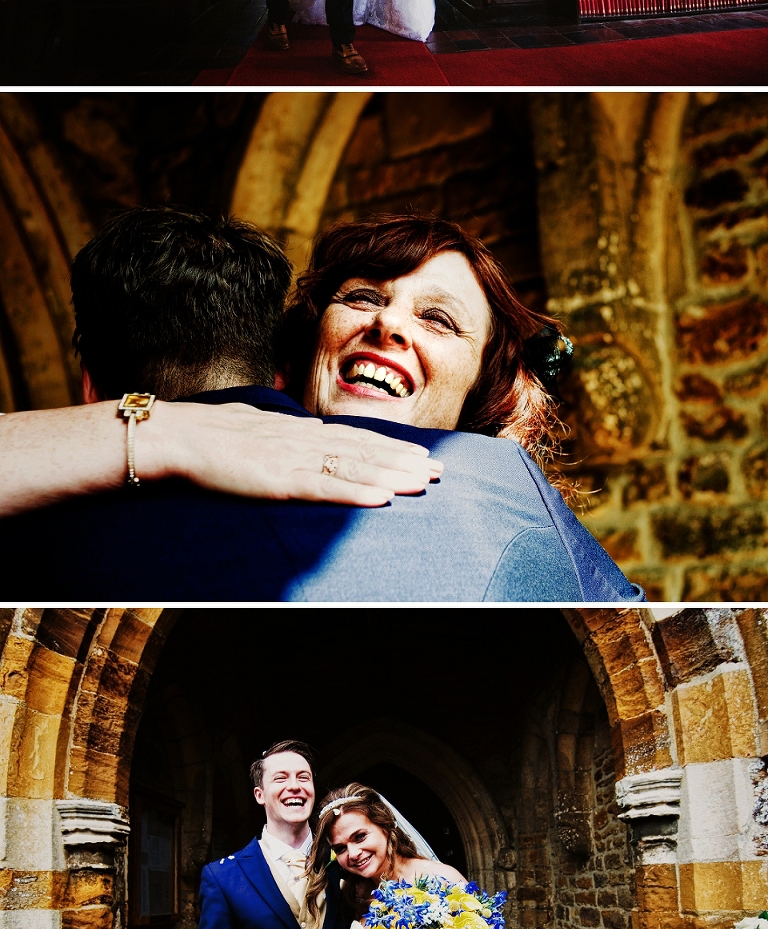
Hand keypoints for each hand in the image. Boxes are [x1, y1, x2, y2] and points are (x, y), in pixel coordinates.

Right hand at [149, 401, 440, 506]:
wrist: (179, 436)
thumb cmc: (210, 434)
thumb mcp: (257, 428)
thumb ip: (285, 434)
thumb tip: (307, 433)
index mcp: (298, 430)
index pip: (355, 437)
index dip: (391, 446)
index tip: (421, 453)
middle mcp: (304, 440)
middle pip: (366, 451)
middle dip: (405, 461)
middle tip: (440, 471)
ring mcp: (294, 459)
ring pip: (355, 467)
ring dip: (393, 476)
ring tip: (424, 483)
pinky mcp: (280, 480)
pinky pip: (326, 489)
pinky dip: (357, 494)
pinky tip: (382, 500)